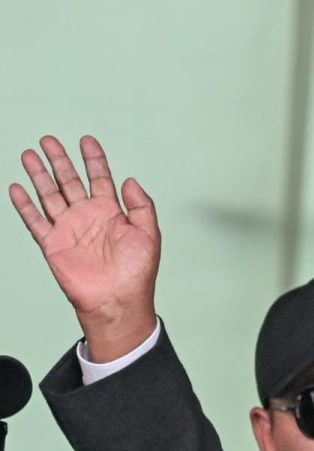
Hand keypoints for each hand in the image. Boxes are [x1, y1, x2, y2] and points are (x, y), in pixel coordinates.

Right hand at [9, 135, 159, 361]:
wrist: (118, 300)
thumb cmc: (137, 273)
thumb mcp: (149, 234)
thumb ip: (141, 205)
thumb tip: (130, 179)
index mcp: (112, 213)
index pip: (100, 179)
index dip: (94, 159)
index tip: (87, 140)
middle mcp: (88, 217)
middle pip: (70, 181)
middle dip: (60, 160)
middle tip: (49, 140)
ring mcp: (69, 229)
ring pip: (50, 195)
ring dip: (39, 175)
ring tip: (30, 154)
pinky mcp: (53, 244)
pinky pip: (35, 220)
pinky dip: (25, 205)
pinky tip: (17, 187)